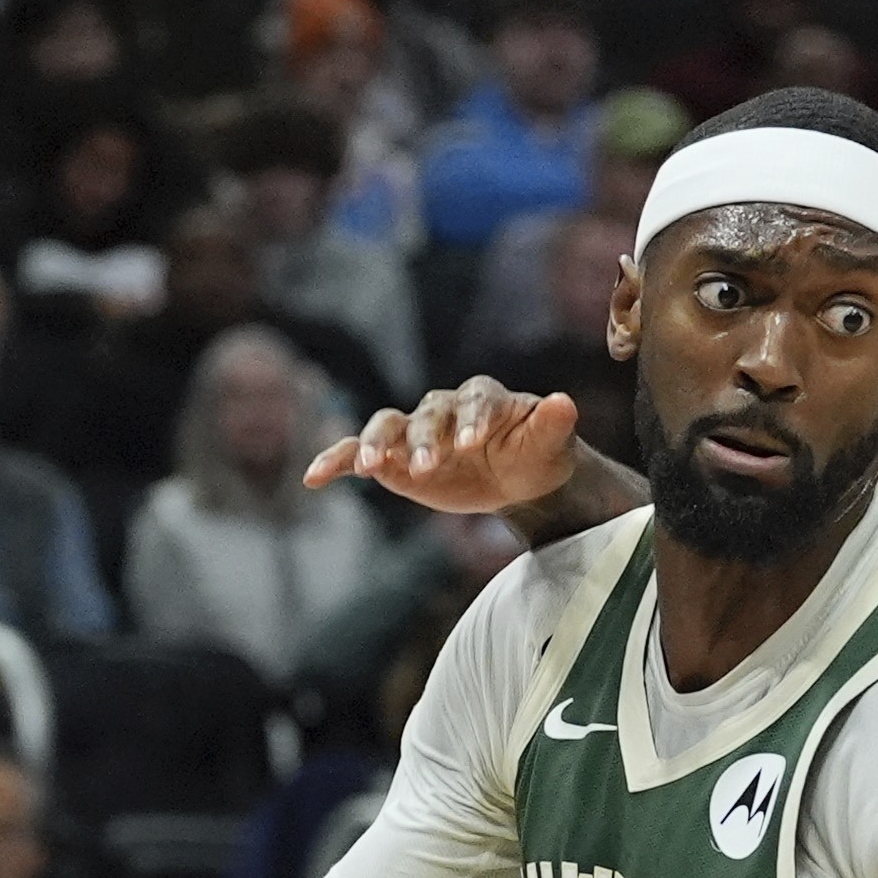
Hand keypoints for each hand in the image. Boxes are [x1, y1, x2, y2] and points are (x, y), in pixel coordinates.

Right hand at [304, 377, 581, 515]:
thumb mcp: (551, 444)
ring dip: (375, 443)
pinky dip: (335, 461)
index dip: (472, 420)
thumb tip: (564, 402)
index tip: (473, 444)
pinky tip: (314, 479)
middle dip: (424, 440)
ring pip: (386, 426)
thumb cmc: (536, 455)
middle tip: (428, 468)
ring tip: (366, 466)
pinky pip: (356, 453)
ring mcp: (413, 432)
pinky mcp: (393, 457)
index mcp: (483, 398)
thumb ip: (553, 424)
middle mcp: (443, 408)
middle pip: (426, 415)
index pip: (474, 400)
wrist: (519, 478)